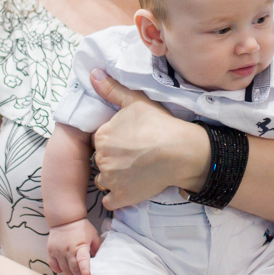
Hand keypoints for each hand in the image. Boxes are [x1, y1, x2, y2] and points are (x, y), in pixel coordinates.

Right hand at [47, 218, 101, 274]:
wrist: (65, 219)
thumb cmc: (81, 227)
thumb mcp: (93, 235)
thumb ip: (97, 248)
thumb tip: (98, 260)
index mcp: (80, 246)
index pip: (82, 261)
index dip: (85, 271)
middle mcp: (68, 250)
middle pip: (73, 269)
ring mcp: (58, 251)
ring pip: (64, 270)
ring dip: (71, 274)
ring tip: (76, 274)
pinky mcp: (51, 251)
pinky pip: (53, 266)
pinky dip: (59, 270)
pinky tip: (64, 269)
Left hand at [89, 70, 209, 209]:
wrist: (180, 152)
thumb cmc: (160, 124)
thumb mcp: (135, 101)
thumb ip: (111, 89)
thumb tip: (93, 74)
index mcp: (102, 135)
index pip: (100, 140)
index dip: (115, 141)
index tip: (130, 142)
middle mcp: (101, 158)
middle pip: (101, 160)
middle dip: (114, 159)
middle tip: (135, 156)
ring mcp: (110, 179)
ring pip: (104, 180)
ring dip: (114, 178)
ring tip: (135, 171)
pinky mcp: (121, 197)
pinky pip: (110, 200)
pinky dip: (117, 196)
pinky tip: (131, 188)